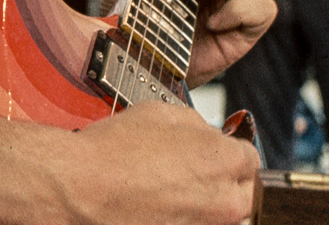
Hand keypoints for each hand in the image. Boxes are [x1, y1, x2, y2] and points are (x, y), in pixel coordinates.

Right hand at [62, 105, 258, 224]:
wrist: (78, 190)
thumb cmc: (112, 152)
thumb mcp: (163, 113)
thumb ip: (198, 127)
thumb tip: (208, 136)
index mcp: (224, 162)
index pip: (250, 160)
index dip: (231, 154)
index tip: (217, 157)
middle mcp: (222, 202)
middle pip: (246, 195)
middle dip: (229, 184)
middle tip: (202, 179)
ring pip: (226, 220)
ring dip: (212, 210)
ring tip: (182, 199)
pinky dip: (188, 221)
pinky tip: (163, 212)